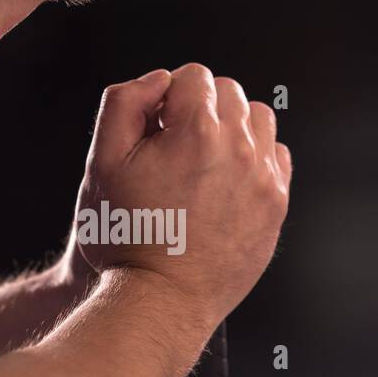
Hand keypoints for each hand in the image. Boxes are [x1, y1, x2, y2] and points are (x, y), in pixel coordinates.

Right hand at [72, 65, 291, 330]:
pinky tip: (225, 183)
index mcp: (197, 132)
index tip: (155, 130)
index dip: (166, 98)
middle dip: (199, 110)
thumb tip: (158, 80)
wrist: (160, 300)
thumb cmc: (127, 238)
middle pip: (229, 93)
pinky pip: (276, 158)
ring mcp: (264, 179)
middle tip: (173, 150)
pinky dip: (254, 160)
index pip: (193, 76)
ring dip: (232, 129)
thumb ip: (124, 104)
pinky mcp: (276, 206)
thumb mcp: (101, 162)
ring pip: (258, 120)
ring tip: (202, 164)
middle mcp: (240, 150)